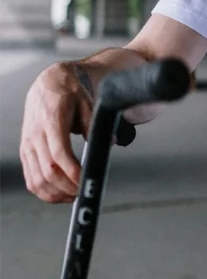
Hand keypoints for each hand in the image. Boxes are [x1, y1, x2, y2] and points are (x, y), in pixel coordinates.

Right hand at [19, 63, 91, 202]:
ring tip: (74, 195)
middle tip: (84, 191)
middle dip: (68, 186)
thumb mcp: (87, 101)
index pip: (59, 153)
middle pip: (48, 171)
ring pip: (36, 179)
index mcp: (51, 120)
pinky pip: (30, 178)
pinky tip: (59, 193)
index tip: (85, 181)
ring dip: (56, 193)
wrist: (48, 83)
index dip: (72, 171)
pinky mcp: (26, 151)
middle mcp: (36, 135)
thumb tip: (109, 143)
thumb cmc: (68, 91)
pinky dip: (43, 191)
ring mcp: (28, 145)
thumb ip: (94, 124)